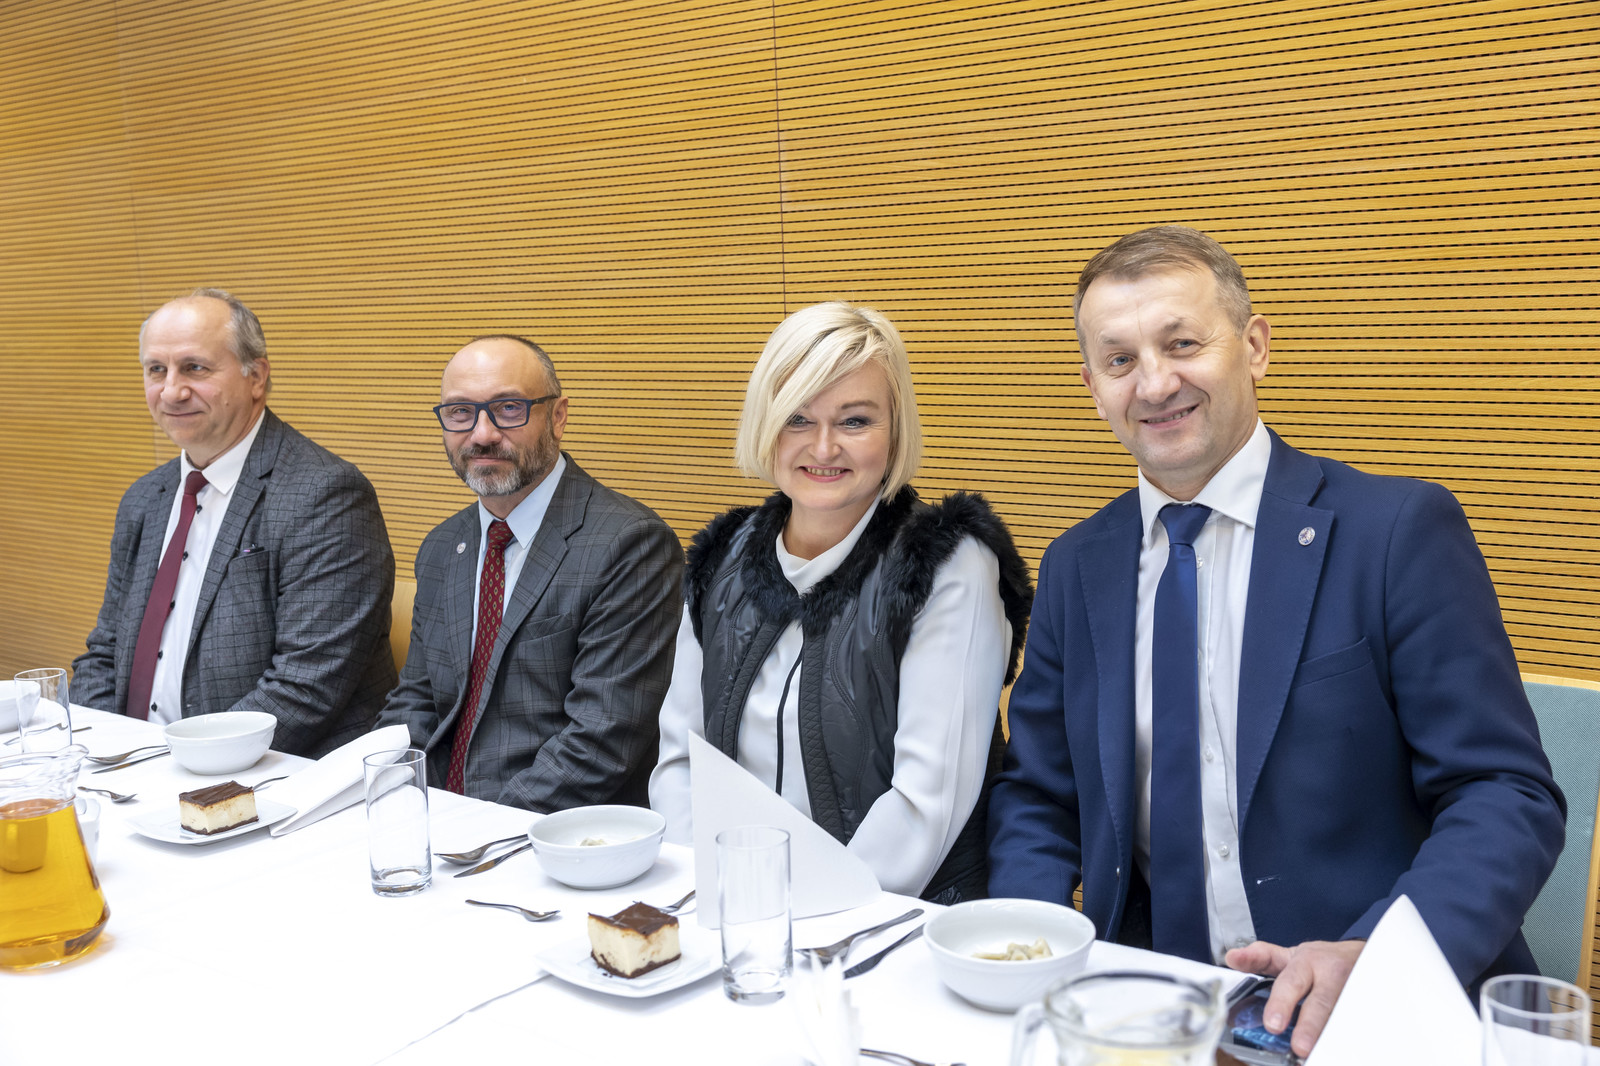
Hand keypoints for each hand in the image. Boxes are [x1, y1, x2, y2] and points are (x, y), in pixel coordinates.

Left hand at [1225, 938, 1363, 1057]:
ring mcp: (1353, 989)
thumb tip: (1231, 958)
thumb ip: (1260, 957)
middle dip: (1310, 1025)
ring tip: (1316, 1054)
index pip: (1290, 982)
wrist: (1358, 954)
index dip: (1281, 1003)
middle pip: (1321, 1002)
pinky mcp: (1367, 1002)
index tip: (1273, 1025)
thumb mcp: (1289, 955)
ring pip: (1344, 1013)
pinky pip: (1359, 1020)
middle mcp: (1331, 974)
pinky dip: (1349, 1036)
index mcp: (1306, 961)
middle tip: (1298, 1047)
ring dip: (1331, 1034)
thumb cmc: (1319, 961)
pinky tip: (1339, 1047)